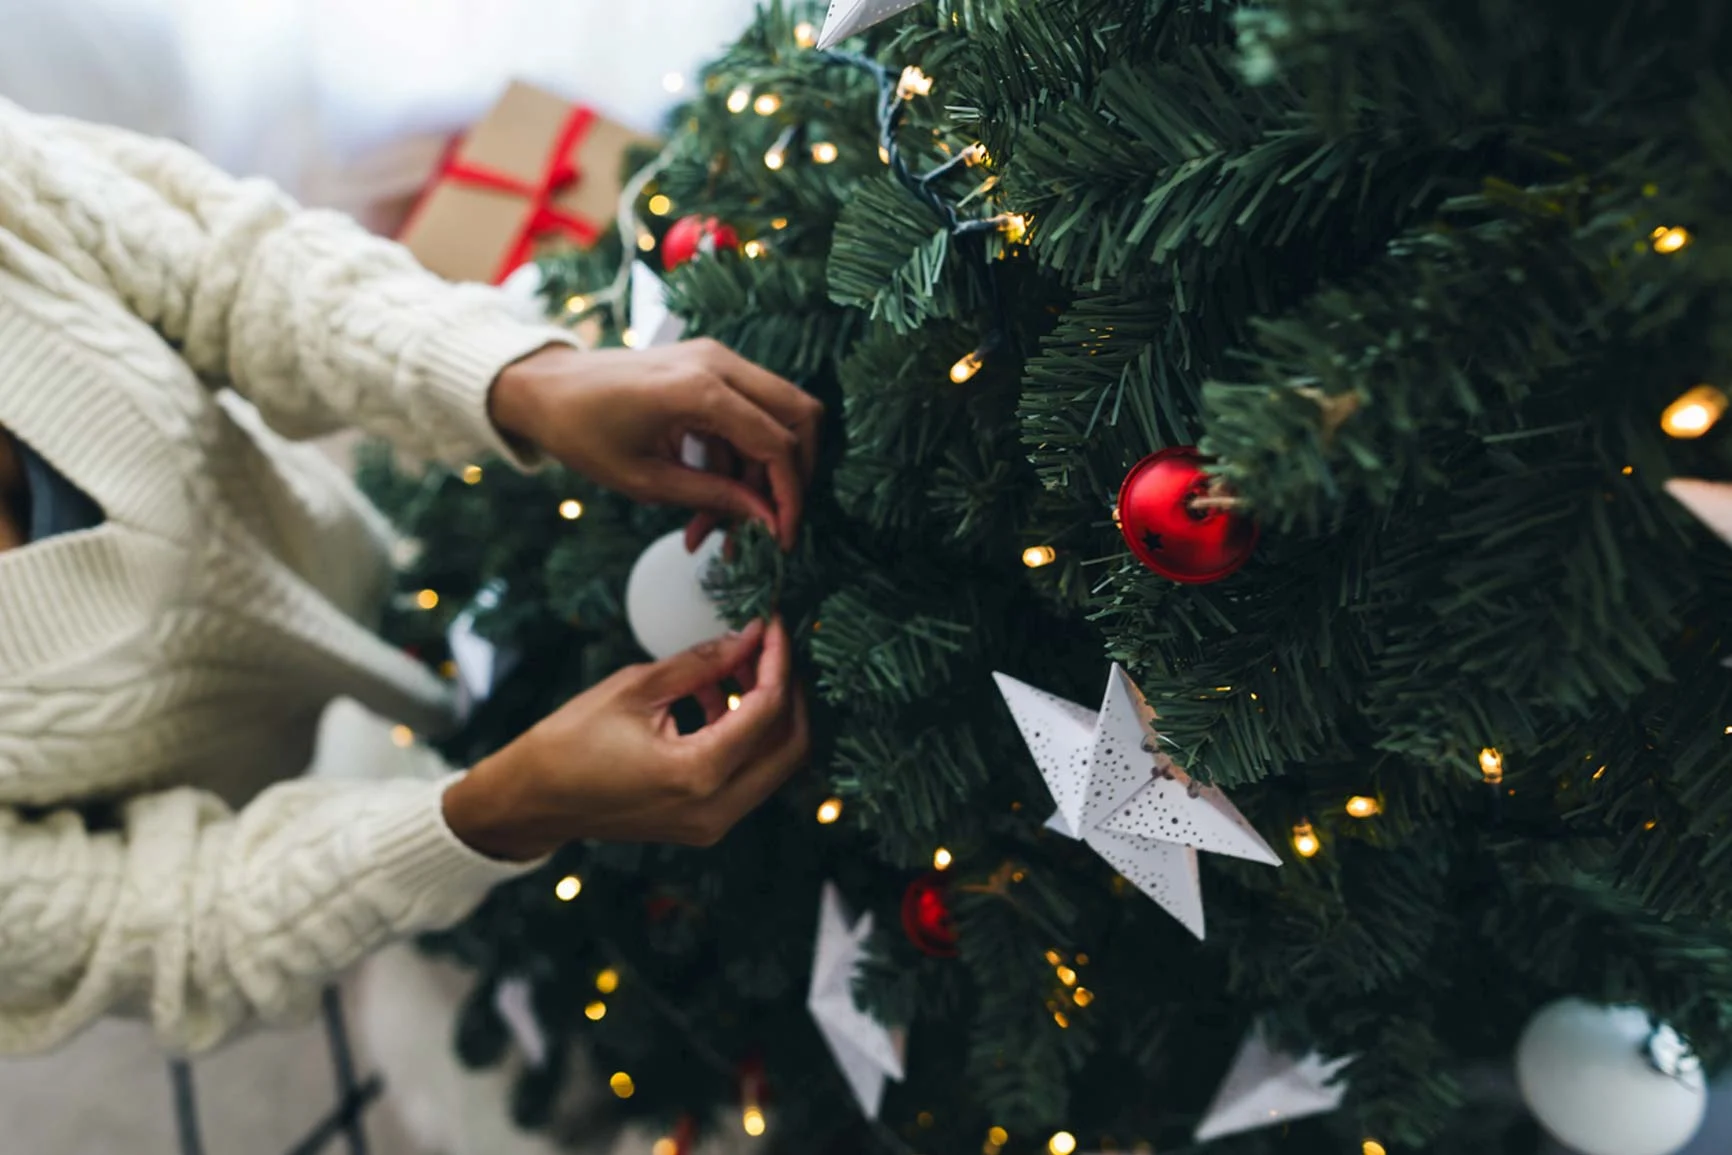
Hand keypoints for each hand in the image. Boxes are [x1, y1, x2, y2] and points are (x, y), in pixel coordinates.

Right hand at [443, 618, 807, 859]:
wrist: (531, 801)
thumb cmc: (570, 741)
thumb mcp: (637, 687)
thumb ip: (702, 662)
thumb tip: (749, 636)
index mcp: (698, 773)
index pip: (767, 711)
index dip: (777, 661)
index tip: (770, 625)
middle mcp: (716, 808)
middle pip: (790, 747)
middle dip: (788, 691)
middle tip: (767, 647)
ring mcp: (712, 824)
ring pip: (772, 763)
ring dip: (765, 713)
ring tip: (732, 666)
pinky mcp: (703, 823)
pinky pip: (745, 776)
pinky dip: (742, 736)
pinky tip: (710, 698)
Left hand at [489, 341, 822, 550]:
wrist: (544, 387)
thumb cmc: (582, 432)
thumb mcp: (644, 480)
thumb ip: (712, 497)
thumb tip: (767, 521)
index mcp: (699, 389)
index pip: (776, 443)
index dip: (789, 496)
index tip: (783, 539)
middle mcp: (719, 363)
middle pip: (799, 415)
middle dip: (796, 475)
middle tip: (774, 523)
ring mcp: (717, 360)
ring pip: (777, 417)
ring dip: (761, 475)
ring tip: (717, 528)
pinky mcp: (710, 369)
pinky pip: (748, 416)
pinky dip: (740, 461)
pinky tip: (708, 505)